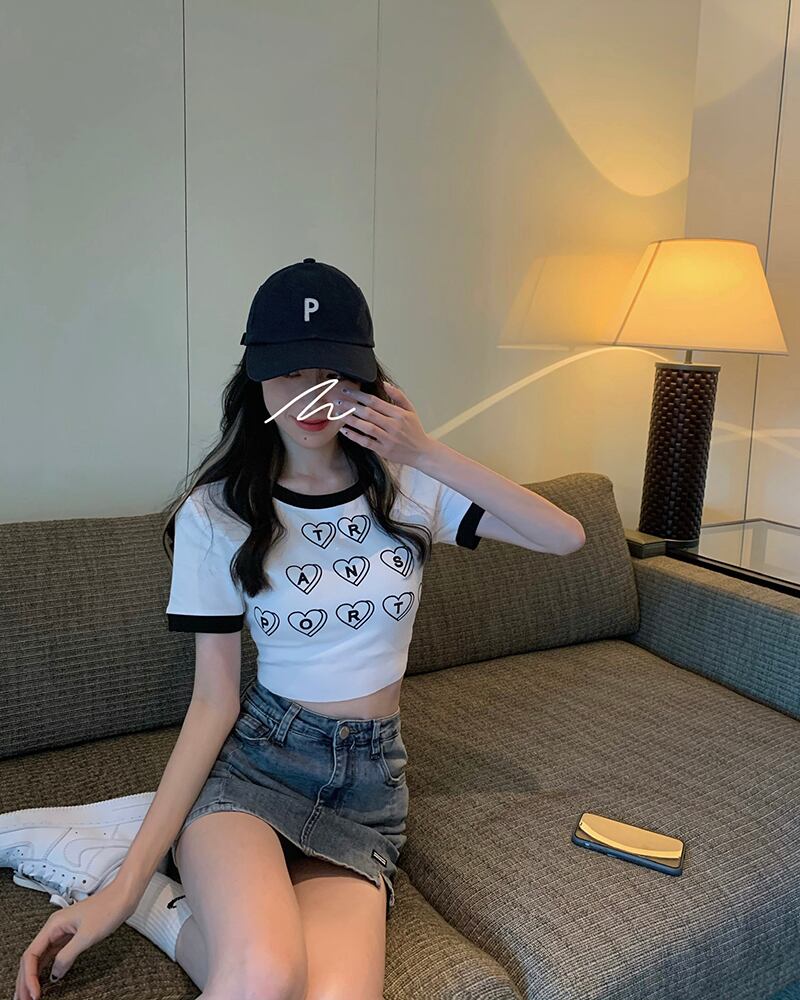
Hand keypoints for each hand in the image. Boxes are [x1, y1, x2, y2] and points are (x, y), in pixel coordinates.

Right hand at [14, 881, 134, 999]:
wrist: (124, 896)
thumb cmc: (108, 908)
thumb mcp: (87, 935)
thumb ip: (67, 955)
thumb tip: (55, 974)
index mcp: (53, 925)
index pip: (31, 954)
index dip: (28, 976)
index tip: (33, 993)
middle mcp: (55, 928)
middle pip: (32, 957)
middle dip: (26, 979)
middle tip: (24, 999)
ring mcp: (63, 931)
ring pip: (42, 957)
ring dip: (35, 975)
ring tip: (31, 994)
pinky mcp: (73, 935)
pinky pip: (54, 954)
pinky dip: (48, 968)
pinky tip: (48, 978)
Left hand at [335, 382, 432, 465]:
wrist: (421, 452)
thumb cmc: (414, 430)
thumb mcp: (410, 410)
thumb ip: (398, 396)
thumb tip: (385, 384)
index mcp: (399, 414)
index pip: (375, 401)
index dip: (360, 395)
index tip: (348, 391)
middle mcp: (393, 426)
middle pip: (368, 413)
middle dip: (351, 406)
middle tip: (338, 401)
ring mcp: (388, 439)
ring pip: (366, 427)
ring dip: (350, 419)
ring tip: (338, 413)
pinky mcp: (383, 450)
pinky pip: (366, 442)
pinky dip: (354, 436)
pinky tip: (345, 430)